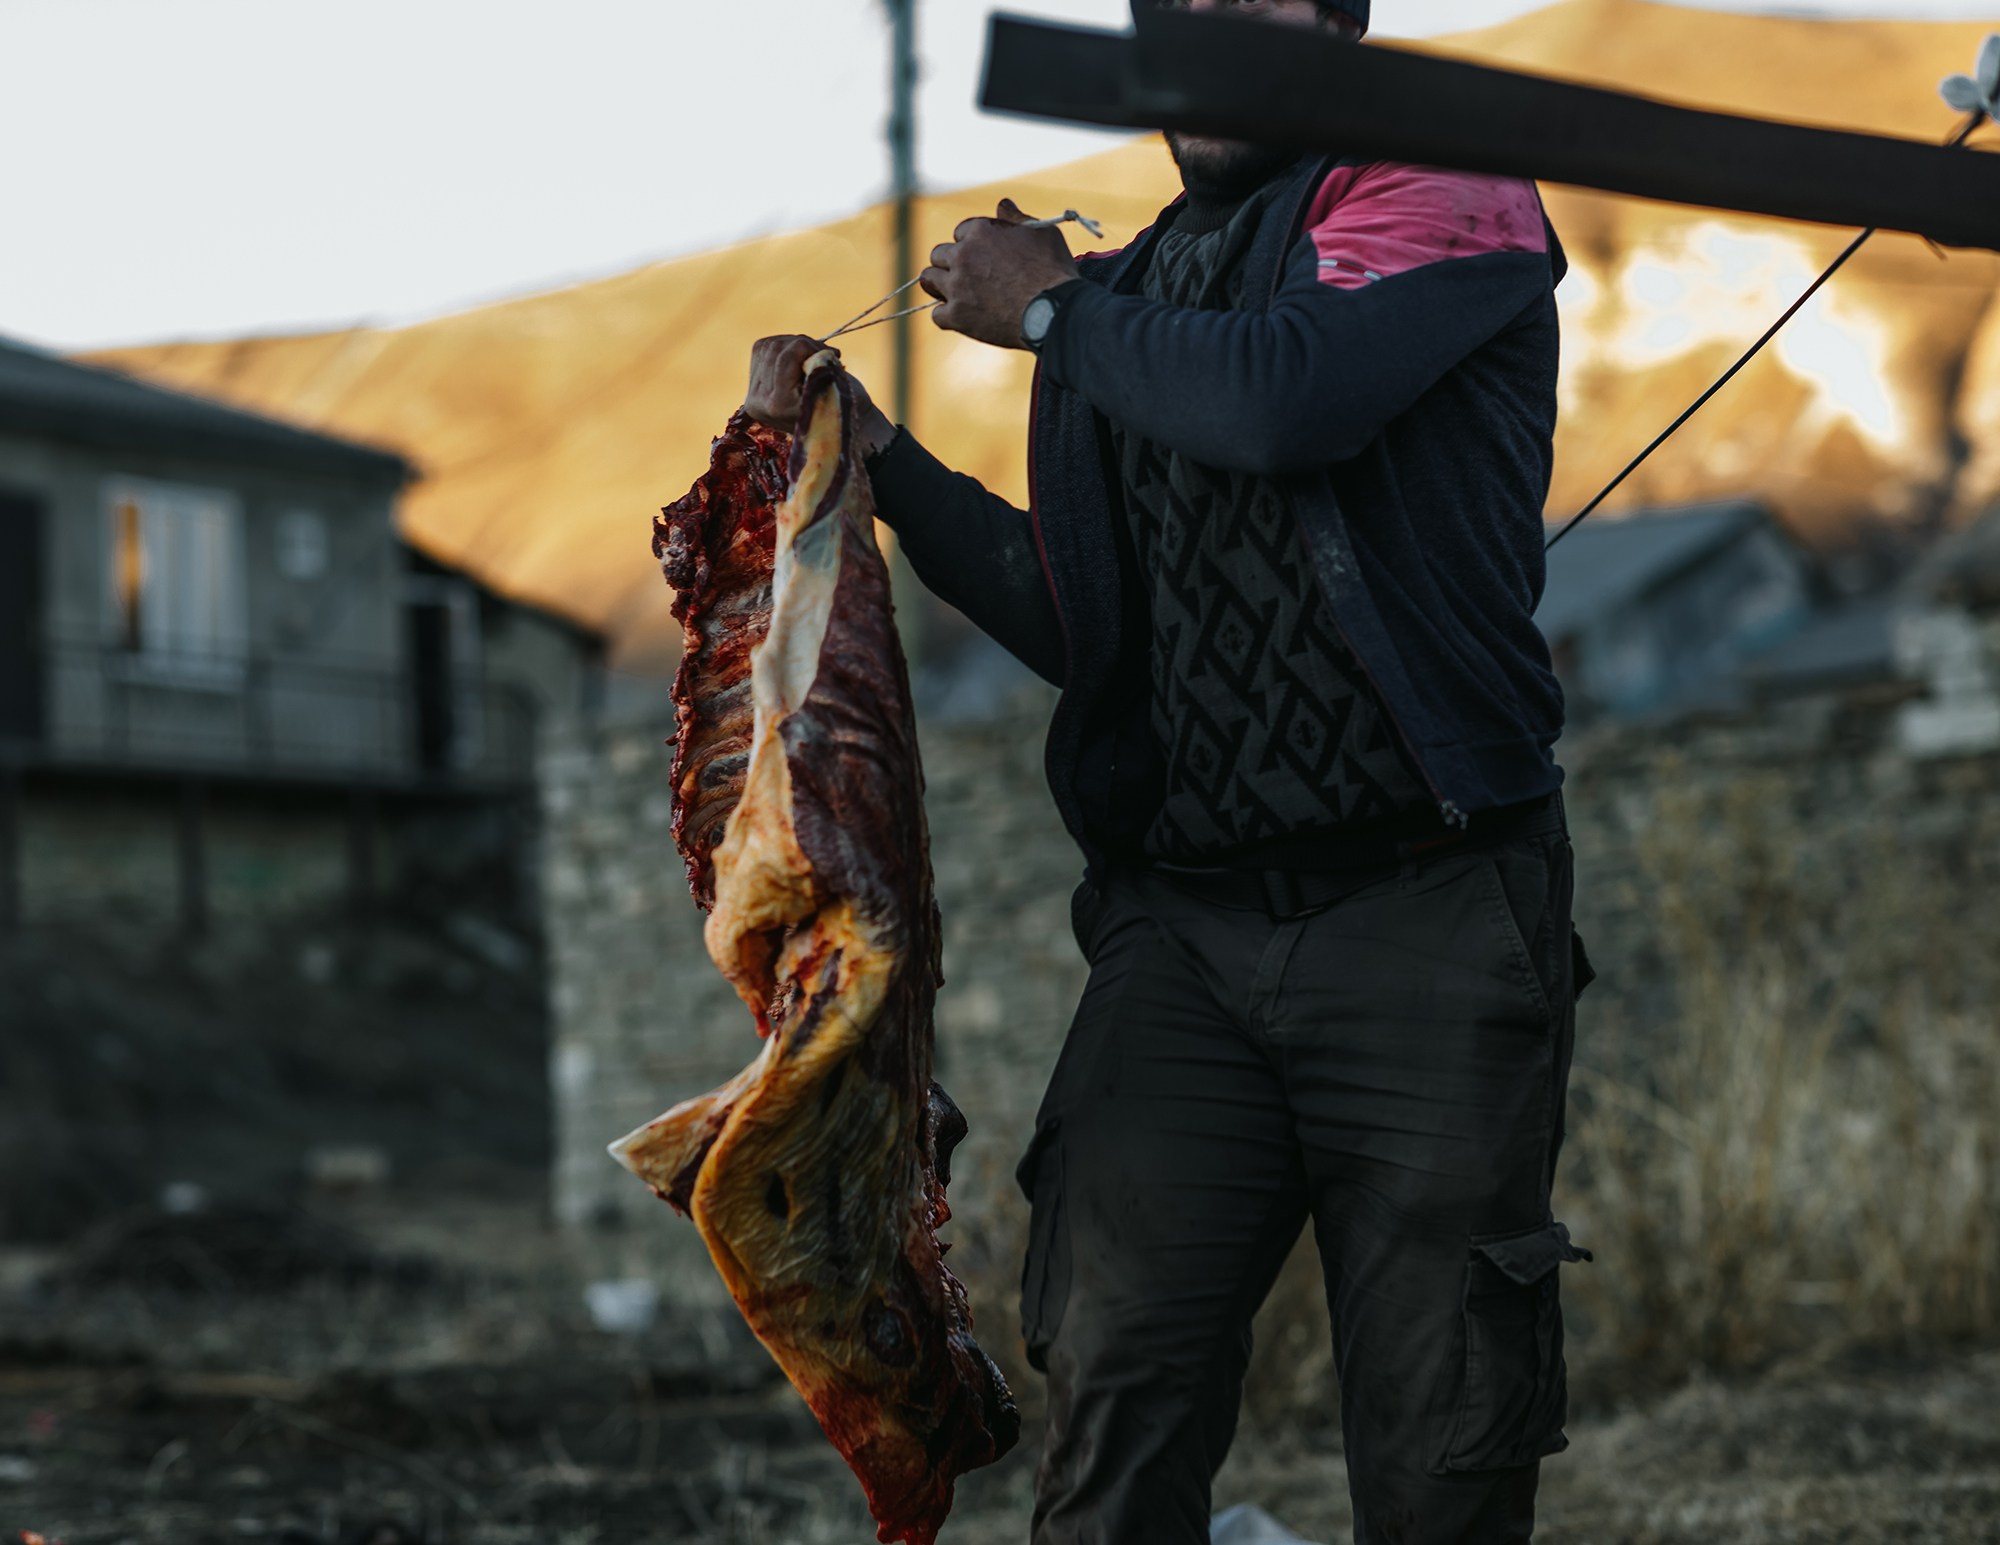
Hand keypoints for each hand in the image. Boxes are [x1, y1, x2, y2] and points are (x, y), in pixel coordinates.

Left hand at [745, 335, 895, 456]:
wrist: (837, 426)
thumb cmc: (844, 407)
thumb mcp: (837, 387)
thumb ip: (818, 367)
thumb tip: (802, 345)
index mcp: (779, 407)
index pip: (787, 357)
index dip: (812, 347)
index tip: (832, 354)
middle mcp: (760, 403)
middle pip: (775, 349)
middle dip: (804, 344)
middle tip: (826, 353)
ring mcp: (753, 394)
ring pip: (769, 345)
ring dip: (796, 343)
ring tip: (816, 355)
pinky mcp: (753, 385)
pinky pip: (763, 347)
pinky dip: (785, 345)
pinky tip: (801, 357)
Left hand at [921, 199, 1080, 350]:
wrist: (1054, 310)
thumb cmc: (1053, 270)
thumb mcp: (1042, 233)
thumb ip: (1016, 218)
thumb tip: (1002, 204)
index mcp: (980, 231)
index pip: (960, 233)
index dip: (971, 245)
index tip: (983, 257)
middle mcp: (963, 255)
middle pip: (939, 254)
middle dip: (951, 263)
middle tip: (968, 276)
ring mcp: (957, 286)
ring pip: (929, 280)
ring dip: (939, 285)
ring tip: (956, 293)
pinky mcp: (957, 316)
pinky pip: (937, 314)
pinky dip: (947, 316)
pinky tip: (961, 317)